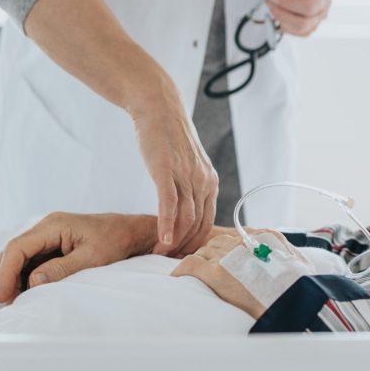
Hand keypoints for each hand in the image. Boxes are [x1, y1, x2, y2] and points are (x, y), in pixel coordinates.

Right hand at [0, 213, 155, 303]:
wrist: (134, 232)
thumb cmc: (117, 240)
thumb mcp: (92, 258)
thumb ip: (61, 269)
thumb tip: (32, 282)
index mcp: (55, 225)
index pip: (18, 248)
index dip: (6, 274)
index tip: (5, 296)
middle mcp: (48, 226)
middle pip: (14, 252)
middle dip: (9, 276)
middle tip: (12, 301)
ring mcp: (51, 234)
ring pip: (21, 256)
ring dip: (18, 277)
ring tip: (22, 298)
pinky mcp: (55, 242)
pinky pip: (34, 258)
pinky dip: (29, 274)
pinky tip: (34, 289)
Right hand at [130, 81, 218, 256]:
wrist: (159, 110)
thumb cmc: (169, 141)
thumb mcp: (186, 167)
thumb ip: (188, 190)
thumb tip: (181, 216)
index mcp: (210, 182)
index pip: (207, 222)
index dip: (195, 243)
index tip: (181, 257)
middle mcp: (203, 180)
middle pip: (197, 224)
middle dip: (183, 246)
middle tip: (167, 260)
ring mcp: (186, 175)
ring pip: (185, 216)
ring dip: (173, 240)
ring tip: (159, 253)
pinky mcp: (167, 169)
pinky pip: (170, 203)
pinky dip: (167, 223)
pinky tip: (162, 238)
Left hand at [172, 231, 311, 319]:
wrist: (292, 302)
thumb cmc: (298, 288)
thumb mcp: (299, 264)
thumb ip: (286, 257)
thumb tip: (287, 264)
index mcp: (265, 236)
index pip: (237, 237)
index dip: (228, 249)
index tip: (226, 259)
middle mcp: (244, 241)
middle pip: (217, 242)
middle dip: (211, 255)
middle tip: (207, 269)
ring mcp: (227, 255)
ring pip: (202, 251)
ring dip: (198, 262)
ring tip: (194, 275)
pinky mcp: (213, 272)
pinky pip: (189, 264)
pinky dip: (181, 270)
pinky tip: (178, 277)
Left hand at [265, 0, 341, 37]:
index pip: (308, 7)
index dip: (288, 3)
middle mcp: (322, 13)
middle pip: (302, 24)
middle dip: (281, 14)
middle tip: (269, 2)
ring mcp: (317, 22)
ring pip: (298, 31)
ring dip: (281, 20)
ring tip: (272, 6)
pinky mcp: (309, 29)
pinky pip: (296, 33)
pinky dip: (284, 24)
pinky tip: (279, 13)